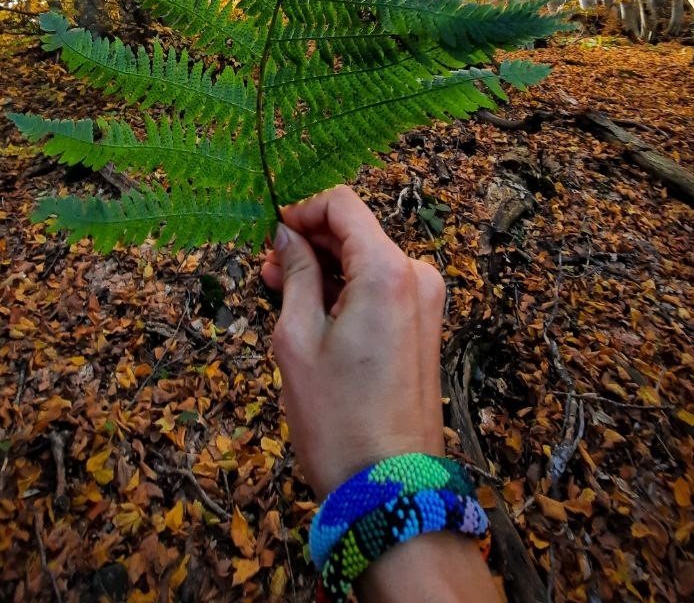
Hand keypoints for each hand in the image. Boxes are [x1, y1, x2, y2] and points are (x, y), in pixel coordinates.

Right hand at [261, 185, 446, 498]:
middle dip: (311, 241)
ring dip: (326, 268)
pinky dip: (347, 290)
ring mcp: (425, 303)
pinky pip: (380, 289)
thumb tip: (286, 237)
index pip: (343, 205)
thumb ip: (296, 274)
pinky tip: (312, 311)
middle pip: (357, 231)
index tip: (270, 232)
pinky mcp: (425, 327)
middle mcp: (416, 276)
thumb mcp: (298, 339)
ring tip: (281, 291)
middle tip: (267, 268)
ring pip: (367, 260)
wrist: (390, 488)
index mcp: (387, 270)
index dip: (302, 210)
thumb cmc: (338, 418)